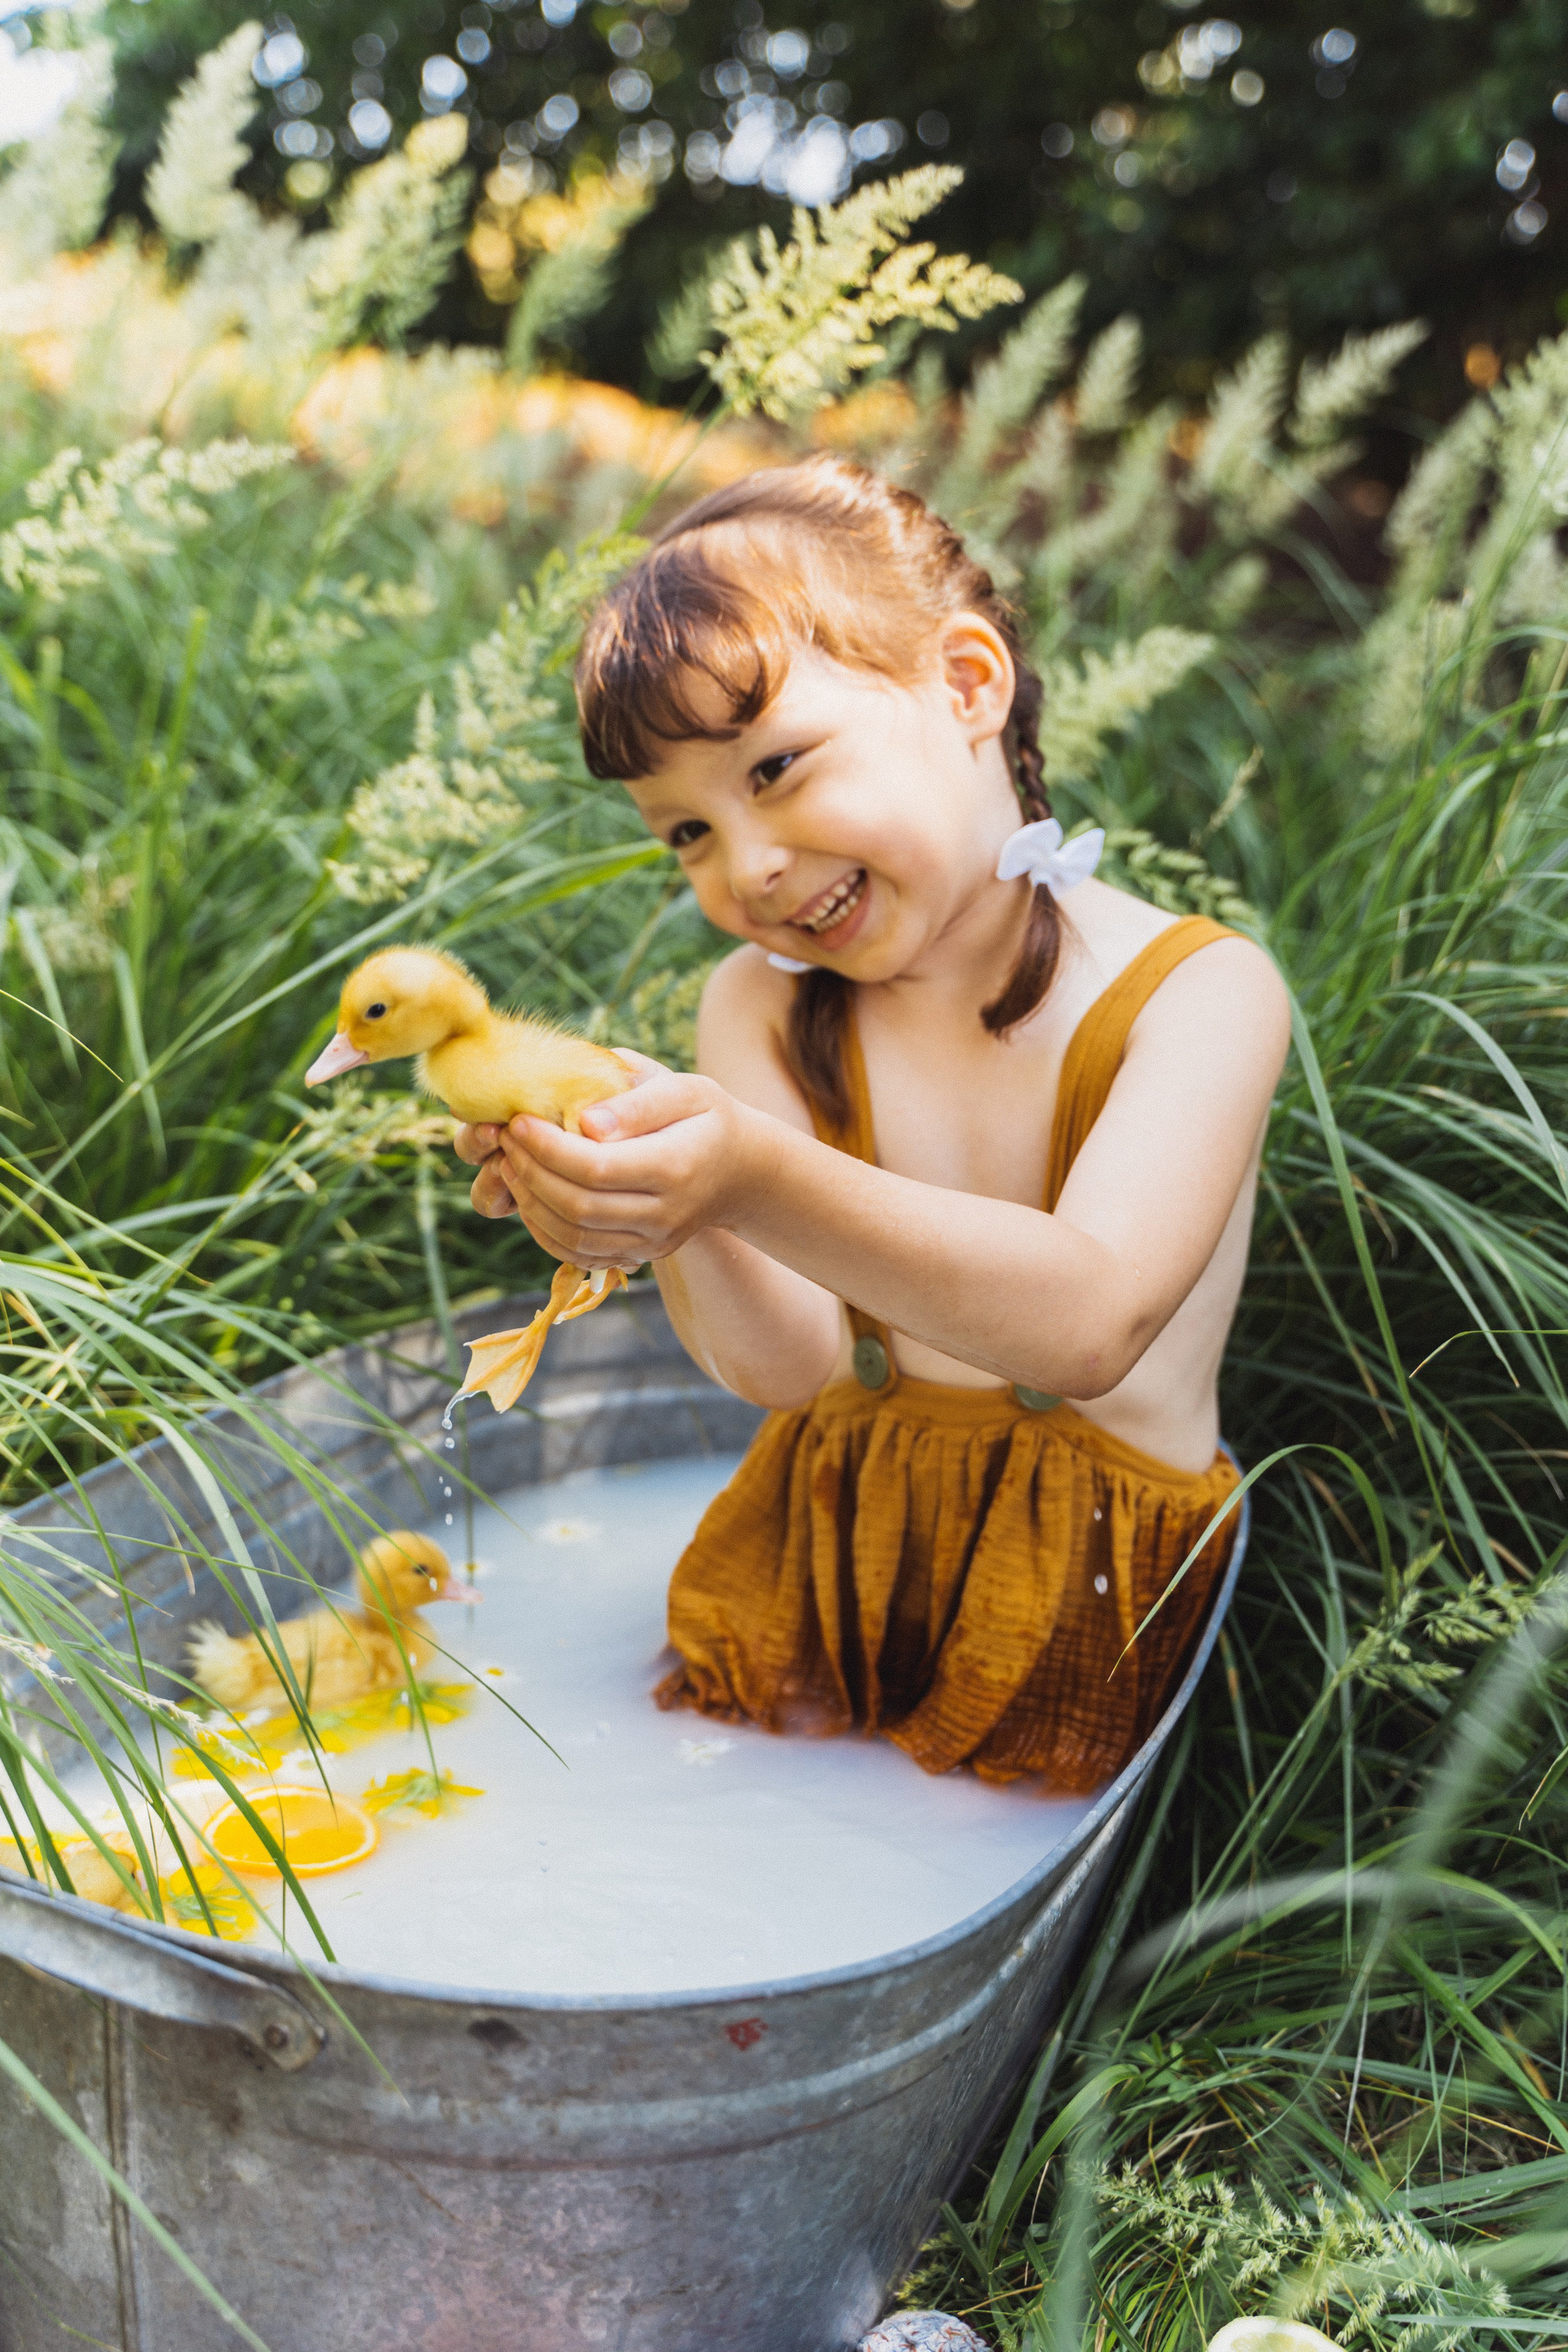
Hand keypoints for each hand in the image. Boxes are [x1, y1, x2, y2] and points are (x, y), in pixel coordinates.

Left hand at [451, 1053, 759, 1266]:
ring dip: (531, 1203)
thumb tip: (584, 1121)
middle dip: (531, 1172)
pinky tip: (529, 1198)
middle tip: (506, 1138)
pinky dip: (544, 1232)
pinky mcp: (640, 1255)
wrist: (741, 1170)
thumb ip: (638, 1101)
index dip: (548, 1147)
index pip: (596, 1167)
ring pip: (574, 1238)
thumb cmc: (707, 1117)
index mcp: (677, 1166)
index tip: (519, 1120)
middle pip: (579, 1206)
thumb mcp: (687, 1090)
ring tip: (511, 1164)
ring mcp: (653, 1241)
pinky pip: (580, 1256)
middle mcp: (666, 1213)